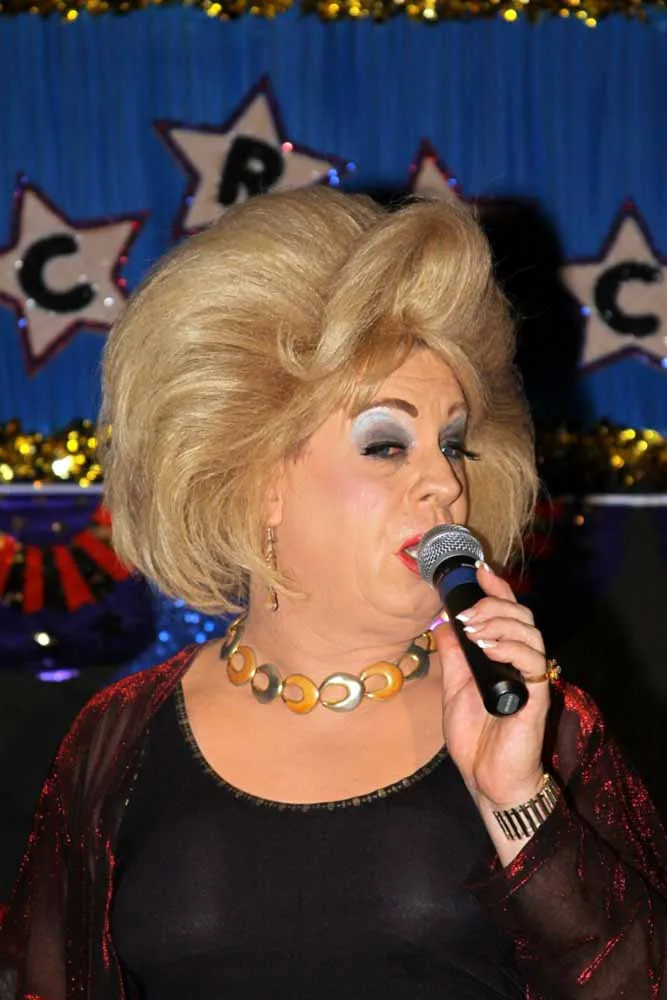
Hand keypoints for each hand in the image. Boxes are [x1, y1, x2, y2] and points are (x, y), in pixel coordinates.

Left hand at [432, 563, 549, 811]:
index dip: (497, 588)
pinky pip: (533, 662)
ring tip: (472, 631)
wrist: (486, 779)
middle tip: (466, 614)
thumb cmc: (475, 737)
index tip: (479, 570)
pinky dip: (511, 648)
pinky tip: (489, 649)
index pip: (508, 613)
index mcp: (503, 656)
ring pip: (530, 633)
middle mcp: (521, 662)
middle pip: (522, 615)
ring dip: (499, 624)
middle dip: (493, 604)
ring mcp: (531, 678)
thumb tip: (441, 622)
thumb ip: (453, 656)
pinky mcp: (537, 696)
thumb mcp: (454, 688)